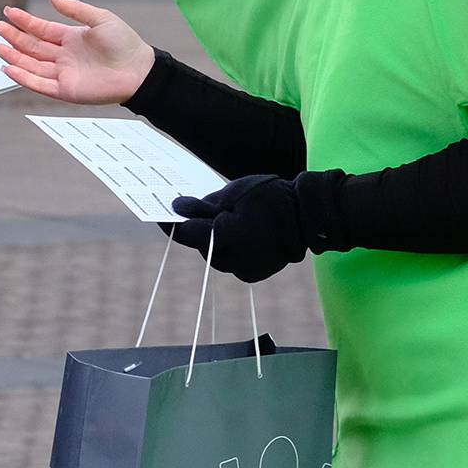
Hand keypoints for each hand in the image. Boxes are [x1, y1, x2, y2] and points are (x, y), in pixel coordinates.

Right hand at [0, 0, 153, 103]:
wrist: (139, 70)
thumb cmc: (124, 43)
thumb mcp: (99, 18)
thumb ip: (73, 9)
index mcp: (71, 38)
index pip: (41, 29)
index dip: (24, 21)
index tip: (8, 12)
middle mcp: (64, 56)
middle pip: (31, 46)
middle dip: (12, 37)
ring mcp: (63, 74)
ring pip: (30, 65)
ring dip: (13, 56)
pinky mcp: (65, 90)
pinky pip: (39, 84)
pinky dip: (23, 77)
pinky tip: (8, 67)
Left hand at [166, 175, 308, 284]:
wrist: (309, 218)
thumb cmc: (271, 198)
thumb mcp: (233, 193)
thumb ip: (202, 205)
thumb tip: (176, 209)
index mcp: (221, 238)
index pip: (183, 233)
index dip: (169, 221)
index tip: (159, 211)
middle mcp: (228, 260)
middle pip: (199, 244)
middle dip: (197, 227)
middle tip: (199, 207)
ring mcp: (241, 270)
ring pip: (214, 253)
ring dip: (214, 238)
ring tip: (227, 216)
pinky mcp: (252, 274)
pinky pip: (230, 260)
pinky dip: (230, 246)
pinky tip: (240, 229)